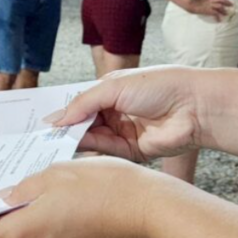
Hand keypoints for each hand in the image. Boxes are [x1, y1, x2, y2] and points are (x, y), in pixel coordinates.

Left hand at [0, 158, 179, 237]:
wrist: (156, 214)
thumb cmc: (108, 191)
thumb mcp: (55, 175)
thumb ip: (21, 188)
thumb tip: (2, 197)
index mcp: (24, 236)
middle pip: (2, 233)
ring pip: (28, 232)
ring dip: (24, 209)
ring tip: (28, 178)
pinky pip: (51, 235)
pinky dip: (46, 216)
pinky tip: (56, 193)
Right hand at [44, 65, 204, 161]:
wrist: (195, 106)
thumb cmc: (161, 86)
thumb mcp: (114, 87)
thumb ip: (83, 103)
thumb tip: (55, 118)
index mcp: (112, 91)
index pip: (81, 103)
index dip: (64, 110)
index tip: (42, 118)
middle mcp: (116, 112)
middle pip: (84, 122)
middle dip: (65, 127)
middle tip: (42, 133)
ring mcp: (123, 132)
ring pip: (92, 137)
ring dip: (74, 138)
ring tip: (54, 138)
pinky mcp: (132, 151)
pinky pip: (106, 151)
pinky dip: (90, 148)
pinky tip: (74, 144)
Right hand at [184, 0, 232, 21]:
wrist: (191, 4)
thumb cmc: (193, 2)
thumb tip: (205, 1)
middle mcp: (211, 0)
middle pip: (221, 0)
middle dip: (227, 2)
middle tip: (231, 5)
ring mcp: (210, 5)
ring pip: (220, 7)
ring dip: (223, 10)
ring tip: (226, 13)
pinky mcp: (209, 10)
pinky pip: (216, 13)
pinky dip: (218, 17)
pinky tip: (219, 20)